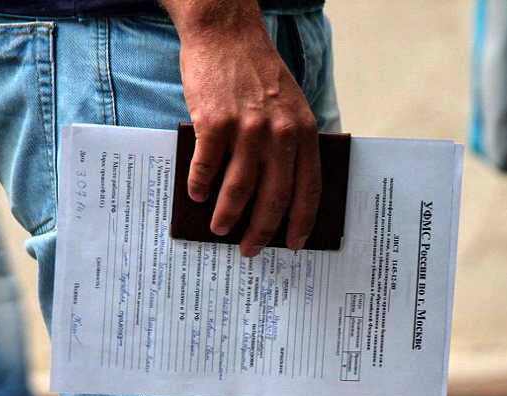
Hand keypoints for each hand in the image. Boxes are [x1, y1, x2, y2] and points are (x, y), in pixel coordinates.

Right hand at [163, 0, 320, 256]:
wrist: (227, 34)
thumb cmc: (259, 74)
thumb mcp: (292, 106)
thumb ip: (291, 145)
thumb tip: (278, 194)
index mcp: (303, 132)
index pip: (309, 189)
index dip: (302, 222)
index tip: (294, 244)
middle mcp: (280, 134)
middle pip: (274, 198)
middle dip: (261, 231)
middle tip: (250, 250)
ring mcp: (247, 128)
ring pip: (239, 189)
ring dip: (228, 216)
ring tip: (220, 229)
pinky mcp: (215, 122)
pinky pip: (206, 167)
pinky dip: (200, 186)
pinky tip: (197, 195)